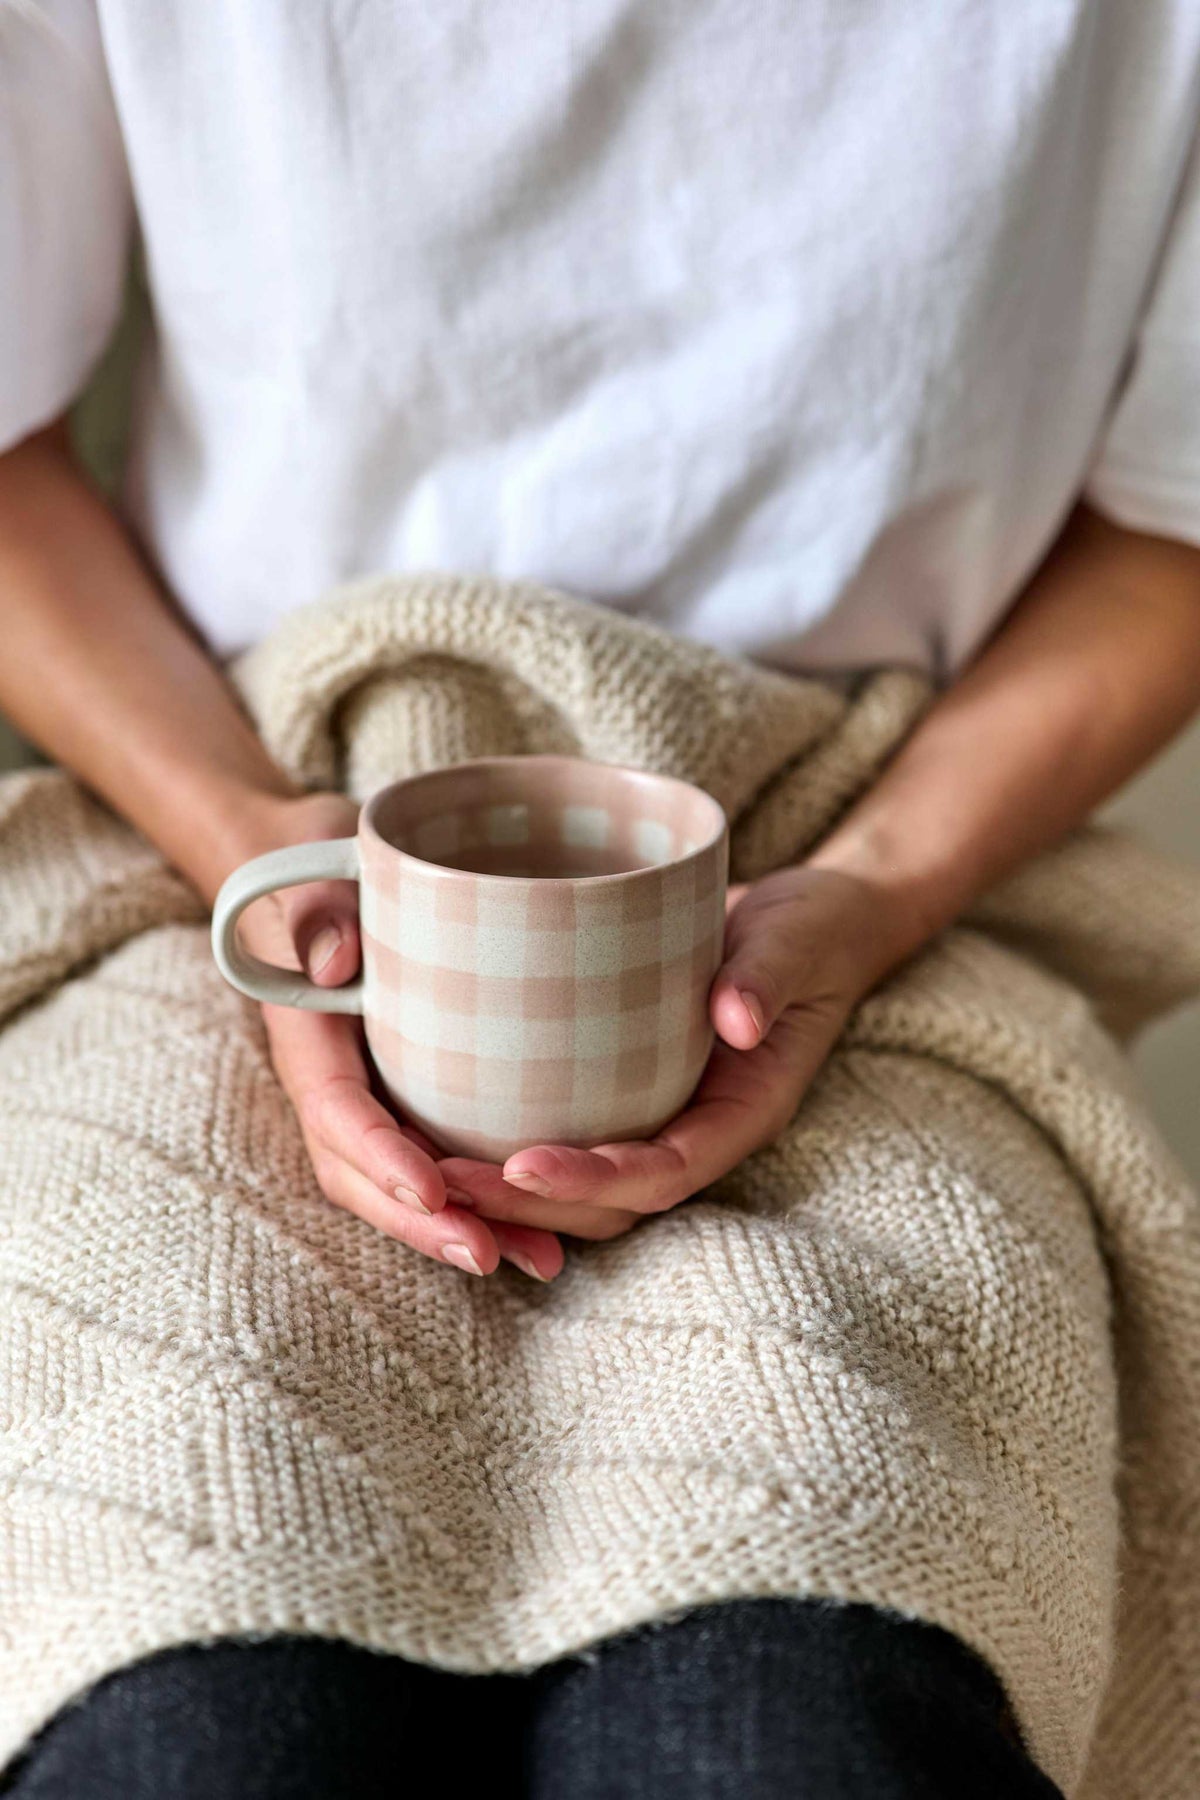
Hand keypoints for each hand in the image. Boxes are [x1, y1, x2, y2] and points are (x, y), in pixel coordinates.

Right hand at [228, 792, 563, 1280]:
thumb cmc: (327, 867)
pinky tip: (547, 1236)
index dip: (380, 1156)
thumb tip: (336, 959)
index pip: (338, 1109)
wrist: (329, 873)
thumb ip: (317, 910)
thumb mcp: (317, 872)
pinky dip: (486, 1207)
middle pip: (364, 1175)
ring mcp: (375, 1101)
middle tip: (486, 1254)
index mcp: (309, 1040)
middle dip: (422, 1222)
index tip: (432, 1188)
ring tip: (534, 1261)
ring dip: (463, 1229)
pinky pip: (441, 1167)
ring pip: (404, 1186)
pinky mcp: (414, 1102)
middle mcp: (338, 1085)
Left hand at [438, 866, 909, 1240]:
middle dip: (527, 1202)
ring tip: (426, 1168)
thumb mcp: (796, 941)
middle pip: (609, 1200)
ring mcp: (661, 1113)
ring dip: (506, 1188)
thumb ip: (768, 977)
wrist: (809, 920)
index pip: (667, 1172)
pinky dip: (511, 1141)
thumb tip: (737, 1019)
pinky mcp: (628, 1087)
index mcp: (742, 1111)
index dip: (595, 1181)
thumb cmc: (807, 931)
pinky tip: (445, 1121)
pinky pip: (571, 1133)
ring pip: (581, 1183)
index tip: (524, 1164)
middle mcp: (696, 1127)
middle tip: (442, 1179)